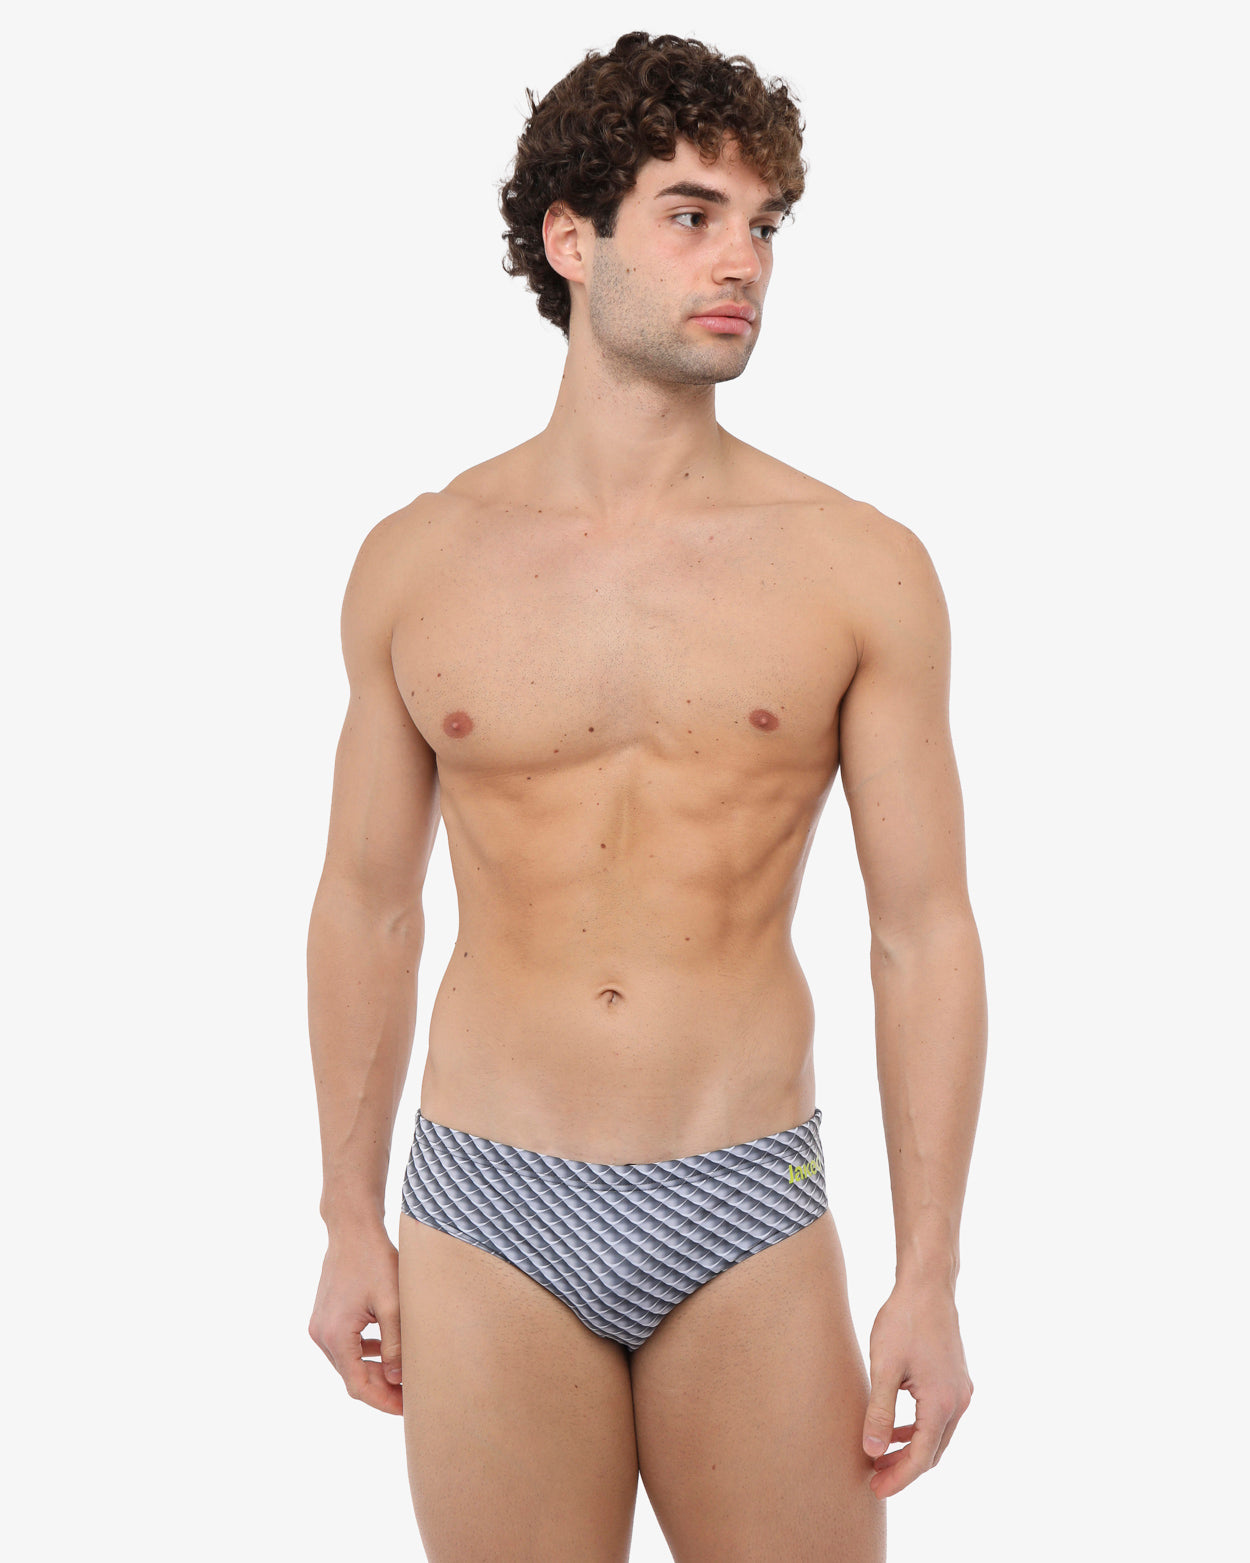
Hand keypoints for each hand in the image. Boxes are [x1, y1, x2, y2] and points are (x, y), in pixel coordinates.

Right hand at [308, 1225, 403, 1415]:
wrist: (352, 1228)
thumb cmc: (375, 1260)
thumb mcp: (392, 1303)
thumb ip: (395, 1344)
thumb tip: (398, 1380)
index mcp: (335, 1335)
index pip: (358, 1386)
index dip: (383, 1401)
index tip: (408, 1409)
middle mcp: (321, 1334)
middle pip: (352, 1376)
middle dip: (382, 1388)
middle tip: (412, 1396)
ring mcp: (321, 1325)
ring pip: (349, 1362)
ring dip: (375, 1370)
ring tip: (404, 1377)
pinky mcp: (326, 1316)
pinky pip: (346, 1345)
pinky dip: (366, 1352)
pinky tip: (387, 1351)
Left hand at [861, 1279, 972, 1497]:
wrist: (927, 1286)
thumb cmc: (903, 1321)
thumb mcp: (884, 1368)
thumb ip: (879, 1412)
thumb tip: (872, 1452)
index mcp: (942, 1403)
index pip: (921, 1457)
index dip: (898, 1478)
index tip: (875, 1490)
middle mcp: (958, 1401)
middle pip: (933, 1452)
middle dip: (904, 1468)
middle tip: (874, 1479)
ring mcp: (960, 1390)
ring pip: (937, 1436)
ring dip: (912, 1449)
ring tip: (881, 1457)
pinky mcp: (956, 1379)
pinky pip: (939, 1418)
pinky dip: (919, 1430)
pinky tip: (897, 1428)